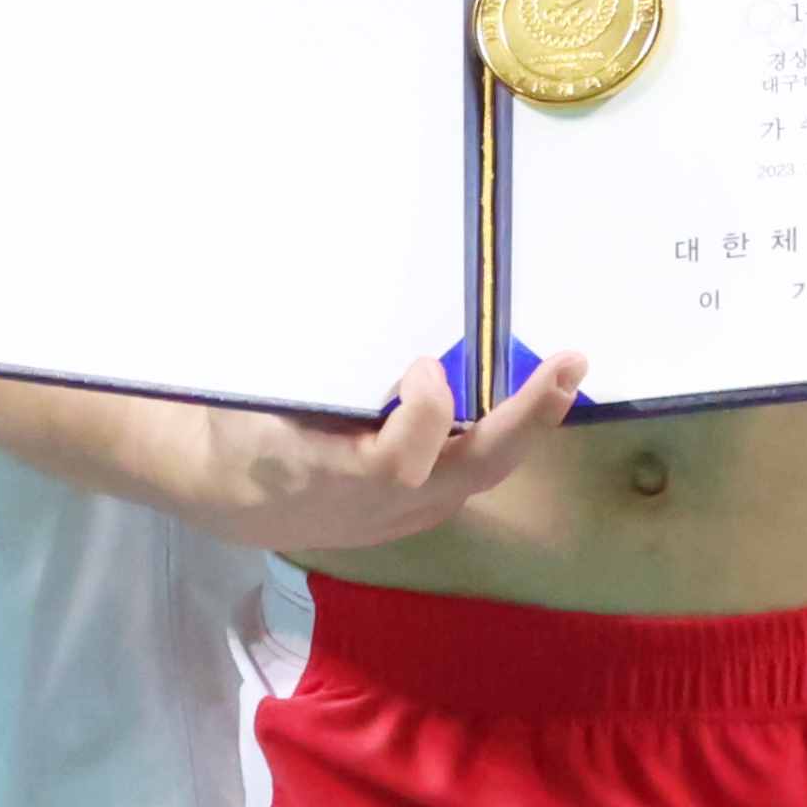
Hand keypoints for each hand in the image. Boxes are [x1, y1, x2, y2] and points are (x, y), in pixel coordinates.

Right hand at [222, 348, 589, 557]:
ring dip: (530, 420)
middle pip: (471, 470)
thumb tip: (329, 298)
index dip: (422, 415)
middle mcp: (384, 503)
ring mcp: (413, 508)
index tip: (423, 366)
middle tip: (567, 365)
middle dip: (524, 420)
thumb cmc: (247, 431)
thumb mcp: (257, 399)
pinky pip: (477, 465)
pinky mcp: (427, 502)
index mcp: (333, 475)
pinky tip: (536, 387)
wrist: (238, 499)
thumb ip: (305, 371)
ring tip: (568, 368)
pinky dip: (508, 427)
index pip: (398, 463)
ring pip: (485, 469)